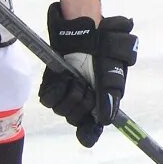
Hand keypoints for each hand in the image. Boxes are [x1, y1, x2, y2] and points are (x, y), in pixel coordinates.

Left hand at [38, 6, 137, 147]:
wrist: (84, 27)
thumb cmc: (104, 45)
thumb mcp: (114, 66)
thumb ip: (110, 92)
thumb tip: (106, 119)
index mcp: (101, 100)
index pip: (92, 128)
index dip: (89, 133)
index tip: (86, 136)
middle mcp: (83, 99)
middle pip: (76, 119)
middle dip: (81, 103)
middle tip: (87, 85)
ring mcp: (67, 92)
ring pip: (62, 110)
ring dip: (70, 93)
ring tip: (75, 77)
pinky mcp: (52, 84)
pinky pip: (48, 99)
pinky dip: (55, 89)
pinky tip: (63, 77)